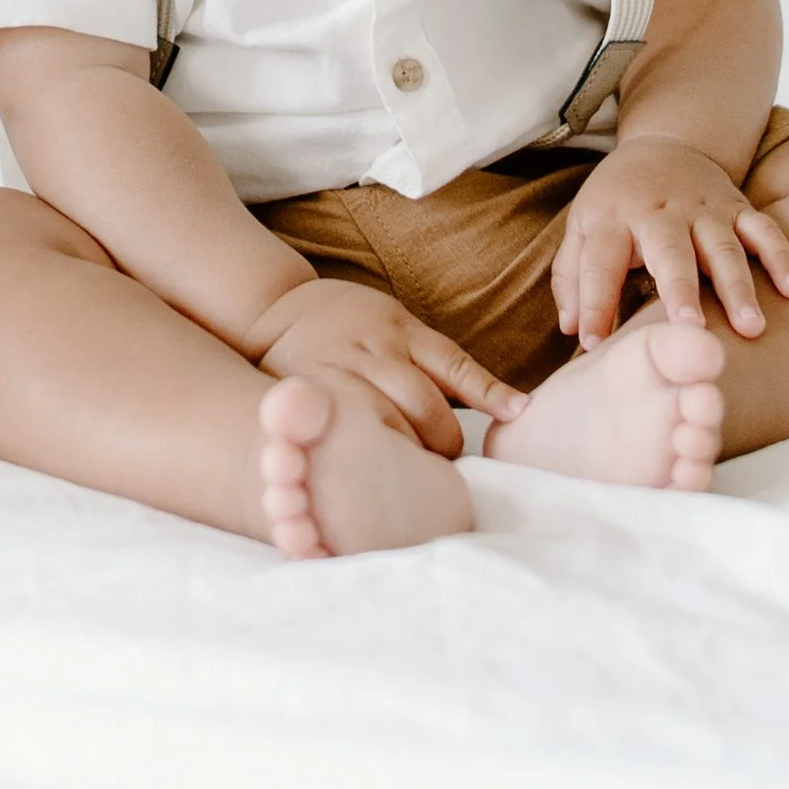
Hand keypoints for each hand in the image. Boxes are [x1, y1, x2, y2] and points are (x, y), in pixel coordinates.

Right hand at [249, 277, 523, 455]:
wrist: (269, 309)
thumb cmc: (346, 322)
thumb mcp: (393, 320)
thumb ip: (432, 359)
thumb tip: (507, 406)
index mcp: (400, 329)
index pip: (455, 365)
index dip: (490, 393)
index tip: (519, 414)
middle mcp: (376, 351)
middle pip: (427, 408)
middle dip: (443, 442)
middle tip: (441, 462)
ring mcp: (343, 377)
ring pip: (394, 428)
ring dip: (412, 456)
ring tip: (412, 475)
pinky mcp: (314, 399)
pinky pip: (353, 437)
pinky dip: (373, 459)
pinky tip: (378, 479)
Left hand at [554, 137, 788, 345]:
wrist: (664, 142)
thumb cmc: (619, 200)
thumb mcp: (584, 226)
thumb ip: (572, 275)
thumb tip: (571, 329)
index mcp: (614, 218)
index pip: (598, 261)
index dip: (593, 301)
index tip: (590, 342)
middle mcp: (660, 212)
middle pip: (669, 251)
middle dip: (679, 290)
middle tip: (689, 329)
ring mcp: (703, 209)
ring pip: (723, 248)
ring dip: (738, 286)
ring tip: (751, 328)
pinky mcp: (737, 208)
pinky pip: (764, 230)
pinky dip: (780, 257)